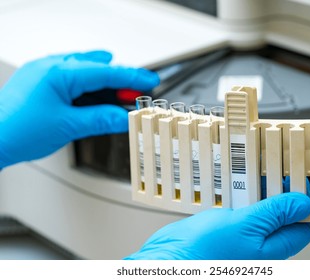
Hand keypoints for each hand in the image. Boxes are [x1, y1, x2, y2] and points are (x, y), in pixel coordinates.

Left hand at [0, 51, 158, 167]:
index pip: (107, 72)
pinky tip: (94, 99)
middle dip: (119, 80)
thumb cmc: (17, 130)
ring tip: (118, 100)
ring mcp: (44, 73)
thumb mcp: (69, 126)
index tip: (150, 80)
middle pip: (97, 68)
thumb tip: (124, 117)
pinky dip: (87, 88)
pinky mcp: (41, 83)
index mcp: (59, 72)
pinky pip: (71, 79)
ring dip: (103, 85)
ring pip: (85, 72)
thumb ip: (102, 119)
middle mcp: (51, 67)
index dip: (132, 77)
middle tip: (136, 94)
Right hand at [124, 192, 309, 259]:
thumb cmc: (203, 252)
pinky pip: (244, 211)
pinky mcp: (228, 230)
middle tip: (279, 173)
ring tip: (260, 177)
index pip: (301, 225)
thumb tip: (302, 204)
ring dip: (263, 194)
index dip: (303, 203)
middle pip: (282, 217)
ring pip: (262, 212)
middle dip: (282, 195)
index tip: (298, 181)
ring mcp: (243, 237)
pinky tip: (241, 187)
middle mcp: (259, 246)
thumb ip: (275, 213)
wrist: (171, 257)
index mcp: (271, 251)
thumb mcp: (245, 225)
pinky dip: (245, 197)